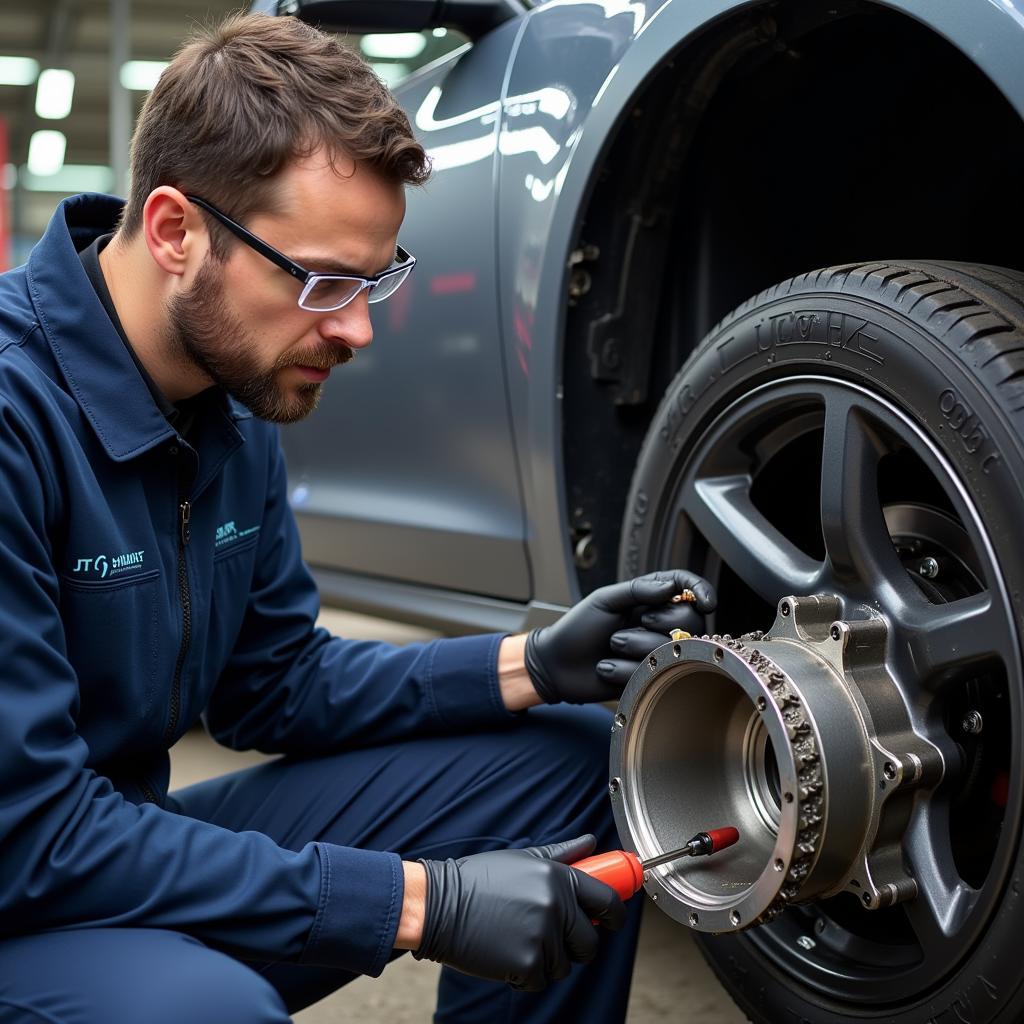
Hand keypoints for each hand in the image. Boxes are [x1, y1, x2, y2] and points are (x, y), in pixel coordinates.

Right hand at [413, 835, 624, 990]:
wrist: (438, 905)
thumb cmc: (478, 880)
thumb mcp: (522, 859)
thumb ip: (562, 854)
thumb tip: (590, 843)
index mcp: (558, 877)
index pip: (607, 900)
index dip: (616, 915)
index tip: (612, 921)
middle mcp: (555, 904)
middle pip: (590, 942)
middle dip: (577, 945)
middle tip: (554, 938)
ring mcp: (543, 935)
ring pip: (564, 965)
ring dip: (547, 960)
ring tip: (518, 940)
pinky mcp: (527, 963)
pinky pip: (541, 980)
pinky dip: (526, 975)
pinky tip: (506, 954)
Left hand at [524, 569, 715, 702]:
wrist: (556, 665)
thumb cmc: (577, 628)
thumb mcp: (604, 601)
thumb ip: (639, 590)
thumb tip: (673, 587)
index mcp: (649, 599)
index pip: (686, 587)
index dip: (701, 591)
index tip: (706, 602)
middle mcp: (659, 624)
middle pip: (691, 621)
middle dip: (658, 624)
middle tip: (626, 625)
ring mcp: (655, 652)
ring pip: (672, 649)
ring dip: (634, 647)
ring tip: (610, 647)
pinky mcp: (649, 677)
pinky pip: (652, 673)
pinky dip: (623, 669)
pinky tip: (606, 667)